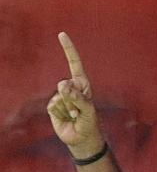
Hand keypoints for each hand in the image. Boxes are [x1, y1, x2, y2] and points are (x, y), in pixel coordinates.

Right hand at [47, 32, 104, 155]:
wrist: (81, 137)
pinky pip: (53, 105)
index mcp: (82, 84)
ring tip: (75, 115)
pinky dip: (61, 113)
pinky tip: (66, 118)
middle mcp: (70, 87)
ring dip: (68, 109)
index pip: (74, 63)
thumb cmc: (89, 122)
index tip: (61, 34)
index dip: (68, 49)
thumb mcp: (88, 109)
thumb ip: (78, 98)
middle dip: (72, 99)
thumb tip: (63, 86)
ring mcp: (60, 96)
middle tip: (79, 111)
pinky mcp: (52, 106)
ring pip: (59, 97)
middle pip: (65, 85)